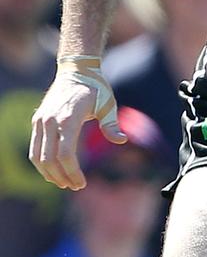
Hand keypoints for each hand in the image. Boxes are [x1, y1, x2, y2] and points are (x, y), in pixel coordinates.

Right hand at [30, 60, 126, 190]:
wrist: (75, 70)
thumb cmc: (95, 88)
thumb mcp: (107, 104)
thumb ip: (111, 124)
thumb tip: (121, 140)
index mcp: (68, 117)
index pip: (65, 154)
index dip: (72, 172)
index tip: (82, 183)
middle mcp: (50, 120)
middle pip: (50, 159)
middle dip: (62, 177)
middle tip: (75, 187)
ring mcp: (41, 121)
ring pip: (37, 157)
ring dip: (49, 174)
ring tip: (64, 183)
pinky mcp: (37, 121)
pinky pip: (34, 149)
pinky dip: (42, 164)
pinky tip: (54, 172)